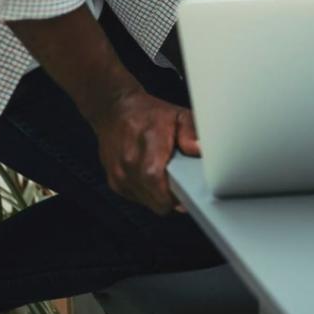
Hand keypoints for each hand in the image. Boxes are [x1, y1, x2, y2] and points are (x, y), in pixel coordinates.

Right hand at [87, 88, 199, 214]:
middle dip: (171, 197)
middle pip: (152, 195)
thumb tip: (198, 149)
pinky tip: (154, 180)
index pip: (154, 177)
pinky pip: (137, 198)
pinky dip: (148, 194)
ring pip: (146, 201)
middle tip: (183, 187)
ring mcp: (119, 173)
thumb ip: (191, 131)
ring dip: (159, 197)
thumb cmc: (149, 114)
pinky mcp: (115, 183)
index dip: (172, 193)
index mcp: (148, 141)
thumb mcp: (178, 115)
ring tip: (168, 179)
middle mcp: (129, 160)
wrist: (115, 111)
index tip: (186, 195)